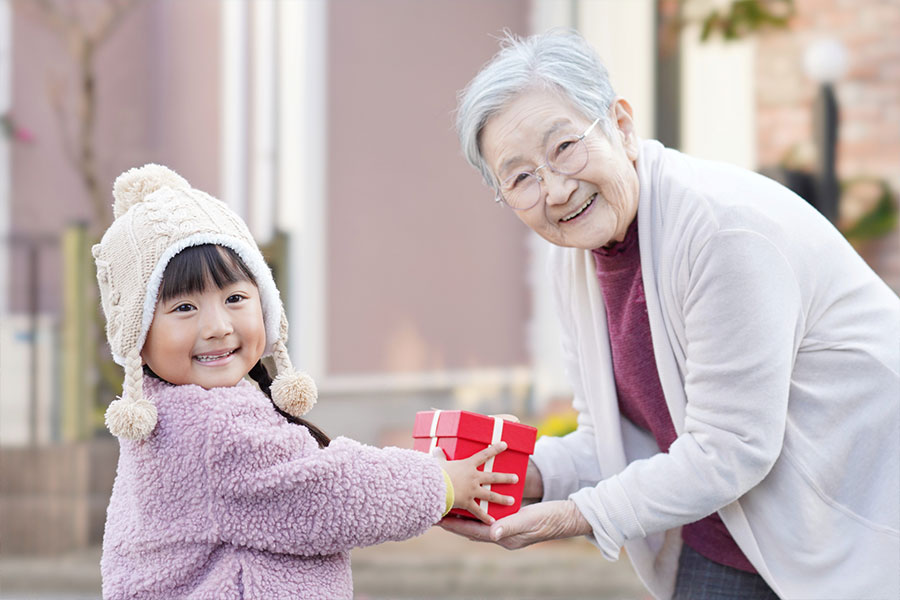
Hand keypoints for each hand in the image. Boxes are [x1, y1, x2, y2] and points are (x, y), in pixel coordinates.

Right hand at [435, 442, 518, 523]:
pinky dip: (485, 517)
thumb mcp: (437, 462)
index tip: (505, 445)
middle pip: (493, 477)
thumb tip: (436, 449)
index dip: (495, 449)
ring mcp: (472, 490)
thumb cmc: (435, 471)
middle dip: (506, 478)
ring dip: (502, 498)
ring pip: (490, 495)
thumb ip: (439, 457)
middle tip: (516, 478)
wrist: (433, 485)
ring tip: (512, 500)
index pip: (484, 454)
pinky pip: (478, 511)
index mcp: (467, 465)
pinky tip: (493, 521)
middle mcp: (473, 477)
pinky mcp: (467, 502)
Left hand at [439, 500, 590, 549]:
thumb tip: (493, 532)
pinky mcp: (511, 518)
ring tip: (449, 504)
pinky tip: (472, 498)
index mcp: (503, 536)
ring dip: (464, 512)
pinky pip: (489, 514)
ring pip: (478, 520)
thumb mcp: (529, 520)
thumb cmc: (549, 519)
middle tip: (436, 510)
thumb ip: (511, 526)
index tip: (438, 520)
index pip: (472, 531)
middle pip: (471, 527)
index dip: (454, 525)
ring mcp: (506, 527)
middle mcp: (501, 533)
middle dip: (453, 520)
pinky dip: (479, 507)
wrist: (567, 517)